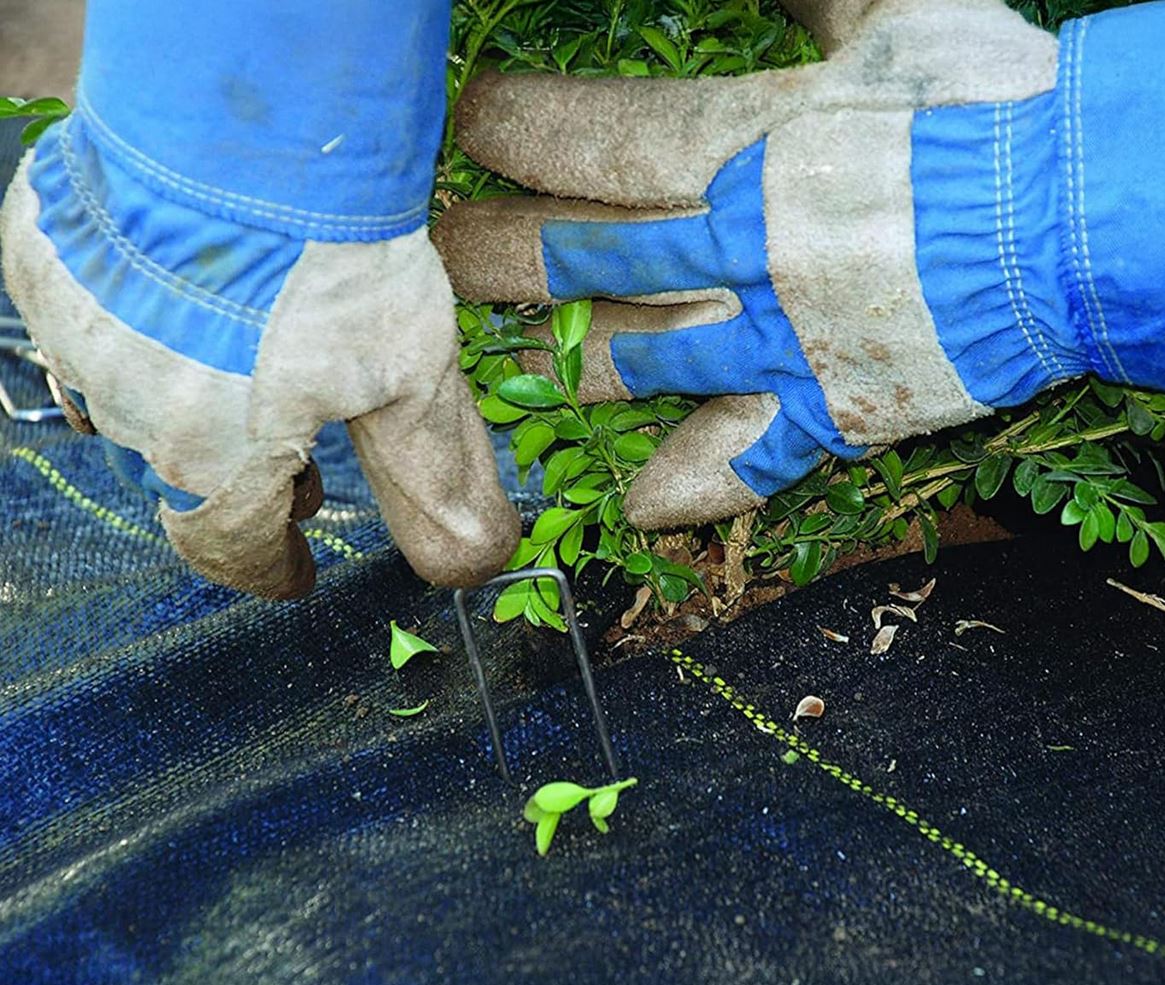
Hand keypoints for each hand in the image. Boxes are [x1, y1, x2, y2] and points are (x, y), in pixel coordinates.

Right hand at [1, 0, 519, 596]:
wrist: (258, 110)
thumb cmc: (337, 252)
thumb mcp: (408, 376)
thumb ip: (432, 478)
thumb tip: (476, 562)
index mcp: (214, 458)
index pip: (232, 548)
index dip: (270, 568)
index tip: (295, 575)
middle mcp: (124, 413)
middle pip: (186, 480)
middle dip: (248, 491)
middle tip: (302, 480)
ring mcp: (74, 334)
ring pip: (129, 406)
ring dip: (193, 418)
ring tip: (254, 394)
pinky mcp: (45, 262)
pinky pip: (86, 327)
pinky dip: (141, 341)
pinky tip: (189, 314)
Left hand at [435, 0, 1164, 528]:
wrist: (1091, 215)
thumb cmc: (988, 105)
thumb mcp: (888, 14)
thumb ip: (797, 0)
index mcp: (753, 147)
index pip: (600, 144)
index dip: (523, 133)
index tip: (469, 125)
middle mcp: (744, 251)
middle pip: (585, 260)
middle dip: (496, 258)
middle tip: (431, 257)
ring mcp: (781, 343)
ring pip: (635, 366)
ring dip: (554, 376)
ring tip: (486, 380)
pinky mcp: (830, 412)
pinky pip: (745, 461)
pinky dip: (689, 488)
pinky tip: (626, 508)